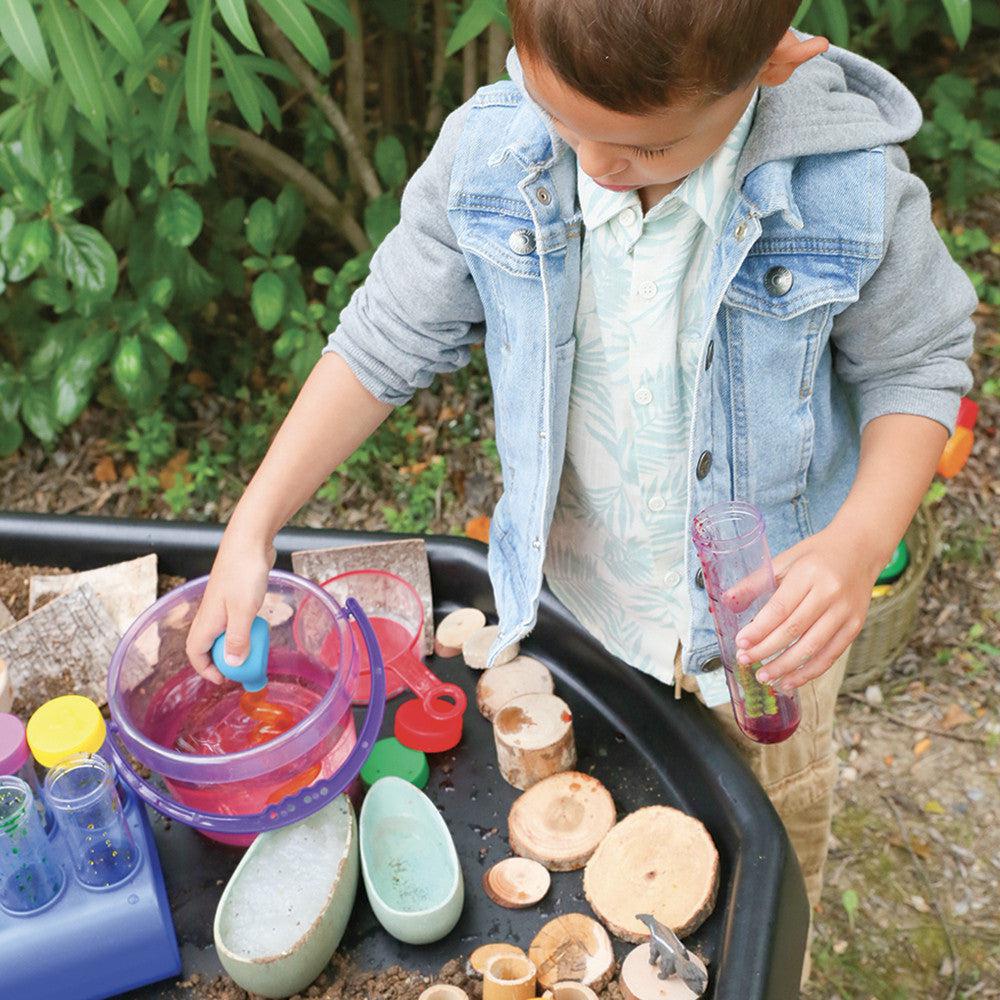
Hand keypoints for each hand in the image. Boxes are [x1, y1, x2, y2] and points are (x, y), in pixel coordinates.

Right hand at [185, 529, 275, 682]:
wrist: (250, 540)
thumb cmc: (244, 573)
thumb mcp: (243, 611)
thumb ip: (238, 639)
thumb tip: (232, 664)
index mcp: (207, 621)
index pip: (195, 653)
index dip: (206, 670)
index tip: (224, 679)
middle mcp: (211, 615)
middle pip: (209, 646)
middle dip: (223, 661)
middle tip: (243, 668)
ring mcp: (223, 604)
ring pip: (223, 632)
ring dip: (235, 645)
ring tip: (254, 651)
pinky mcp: (235, 596)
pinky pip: (235, 620)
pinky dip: (243, 629)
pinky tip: (258, 627)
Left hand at [733, 524, 883, 691]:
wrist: (861, 548)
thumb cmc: (817, 554)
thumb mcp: (785, 559)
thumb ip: (756, 581)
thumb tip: (727, 601)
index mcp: (809, 574)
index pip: (779, 608)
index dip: (758, 630)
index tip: (740, 643)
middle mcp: (830, 593)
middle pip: (793, 630)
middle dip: (766, 650)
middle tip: (745, 661)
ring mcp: (845, 612)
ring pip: (813, 647)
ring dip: (786, 666)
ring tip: (764, 677)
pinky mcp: (856, 626)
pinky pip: (831, 655)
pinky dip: (810, 671)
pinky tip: (790, 680)